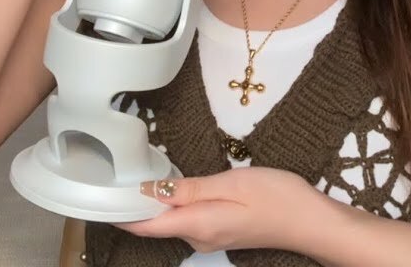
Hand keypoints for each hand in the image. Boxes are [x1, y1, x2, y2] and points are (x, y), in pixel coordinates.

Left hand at [116, 167, 328, 253]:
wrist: (312, 221)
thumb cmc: (278, 198)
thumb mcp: (231, 183)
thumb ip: (189, 188)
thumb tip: (149, 192)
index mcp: (197, 225)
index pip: (144, 227)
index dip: (119, 213)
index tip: (99, 194)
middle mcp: (198, 238)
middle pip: (154, 225)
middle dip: (133, 204)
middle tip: (115, 172)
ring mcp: (210, 238)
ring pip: (171, 221)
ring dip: (154, 203)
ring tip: (138, 174)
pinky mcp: (220, 232)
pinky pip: (187, 220)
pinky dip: (174, 205)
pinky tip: (174, 186)